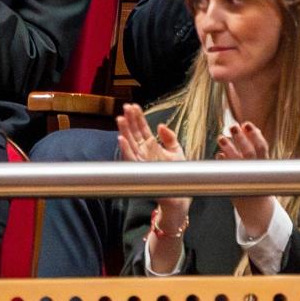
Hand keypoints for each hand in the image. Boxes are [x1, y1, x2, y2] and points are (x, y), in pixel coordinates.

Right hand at [116, 102, 189, 228]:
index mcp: (152, 146)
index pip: (142, 128)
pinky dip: (125, 149)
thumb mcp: (177, 151)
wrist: (179, 194)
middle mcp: (144, 152)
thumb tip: (161, 125)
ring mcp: (141, 161)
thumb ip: (169, 137)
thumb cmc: (177, 174)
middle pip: (134, 133)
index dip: (138, 117)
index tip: (134, 106)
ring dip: (124, 131)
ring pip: (130, 143)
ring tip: (120, 119)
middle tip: (125, 107)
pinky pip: (130, 158)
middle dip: (129, 120)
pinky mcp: (140, 170)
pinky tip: (121, 138)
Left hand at [216, 83, 275, 234]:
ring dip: (228, 149)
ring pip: (236, 163)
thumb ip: (256, 150)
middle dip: (240, 139)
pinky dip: (223, 162)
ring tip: (221, 138)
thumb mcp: (262, 166)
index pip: (262, 148)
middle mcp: (256, 173)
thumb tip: (248, 128)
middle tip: (232, 126)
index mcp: (265, 167)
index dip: (255, 135)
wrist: (257, 210)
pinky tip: (219, 155)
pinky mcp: (234, 187)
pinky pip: (227, 173)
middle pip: (249, 153)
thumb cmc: (259, 182)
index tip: (247, 124)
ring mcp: (245, 180)